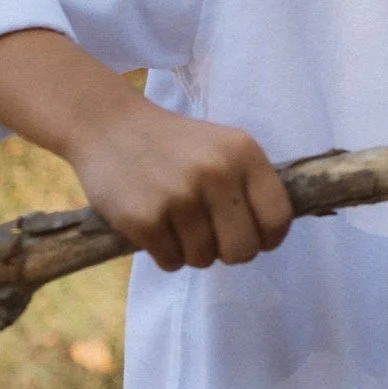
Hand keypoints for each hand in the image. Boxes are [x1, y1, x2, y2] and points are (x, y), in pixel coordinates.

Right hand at [67, 98, 292, 272]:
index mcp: (244, 153)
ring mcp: (179, 196)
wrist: (109, 125)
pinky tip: (155, 226)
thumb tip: (268, 236)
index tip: (252, 236)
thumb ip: (249, 185)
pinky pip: (171, 263)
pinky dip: (164, 253)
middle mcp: (216, 173)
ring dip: (191, 251)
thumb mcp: (223, 147)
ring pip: (204, 260)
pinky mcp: (144, 218)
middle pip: (243, 250)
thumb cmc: (174, 144)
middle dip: (229, 252)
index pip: (278, 219)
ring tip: (177, 223)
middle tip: (212, 237)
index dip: (267, 238)